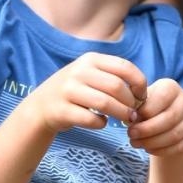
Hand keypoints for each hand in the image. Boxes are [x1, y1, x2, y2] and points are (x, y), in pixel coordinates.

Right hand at [27, 53, 146, 133]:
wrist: (40, 107)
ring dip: (121, 114)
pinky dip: (102, 123)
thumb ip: (113, 75)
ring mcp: (68, 91)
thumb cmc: (75, 91)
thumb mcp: (90, 73)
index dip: (139, 83)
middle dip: (131, 103)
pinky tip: (101, 122)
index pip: (125, 67)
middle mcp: (78, 72)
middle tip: (134, 113)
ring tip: (126, 120)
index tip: (142, 96)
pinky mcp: (62, 111)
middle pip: (117, 87)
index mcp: (90, 59)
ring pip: (105, 104)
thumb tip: (142, 91)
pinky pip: (91, 120)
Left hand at [127, 77, 182, 155]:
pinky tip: (149, 149)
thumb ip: (135, 106)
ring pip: (175, 135)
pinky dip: (162, 151)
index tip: (130, 121)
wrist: (161, 124)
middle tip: (131, 135)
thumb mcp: (139, 104)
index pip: (161, 99)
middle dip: (147, 130)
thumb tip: (131, 116)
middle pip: (169, 118)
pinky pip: (181, 147)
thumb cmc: (146, 110)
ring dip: (152, 142)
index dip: (145, 112)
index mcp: (171, 87)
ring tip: (137, 143)